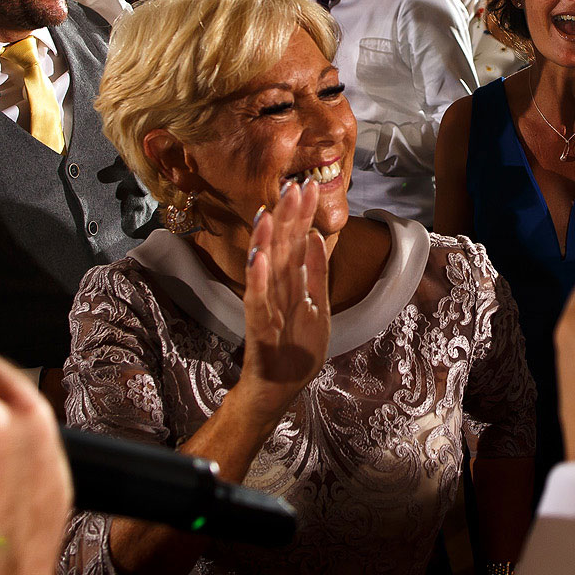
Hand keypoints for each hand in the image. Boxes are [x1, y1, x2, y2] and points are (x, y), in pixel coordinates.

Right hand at [240, 181, 332, 412]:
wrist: (275, 389)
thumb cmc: (294, 347)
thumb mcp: (317, 307)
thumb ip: (316, 272)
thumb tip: (316, 235)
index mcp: (292, 283)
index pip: (297, 242)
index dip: (302, 215)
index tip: (310, 185)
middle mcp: (276, 290)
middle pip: (281, 249)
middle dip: (287, 218)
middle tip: (291, 186)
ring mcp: (266, 308)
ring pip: (265, 271)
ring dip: (266, 242)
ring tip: (267, 213)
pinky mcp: (259, 330)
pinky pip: (257, 303)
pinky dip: (257, 282)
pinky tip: (258, 261)